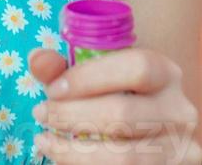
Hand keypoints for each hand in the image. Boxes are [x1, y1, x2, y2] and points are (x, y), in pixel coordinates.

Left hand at [28, 47, 199, 162]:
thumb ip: (66, 65)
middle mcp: (179, 110)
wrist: (151, 127)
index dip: (90, 78)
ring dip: (73, 150)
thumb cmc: (119, 93)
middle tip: (41, 113)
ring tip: (43, 139)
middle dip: (71, 115)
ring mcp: (179, 148)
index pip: (135, 68)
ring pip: (125, 156)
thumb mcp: (100, 73)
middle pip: (124, 115)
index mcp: (164, 73)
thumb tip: (37, 60)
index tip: (52, 89)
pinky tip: (61, 156)